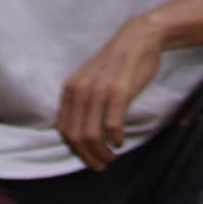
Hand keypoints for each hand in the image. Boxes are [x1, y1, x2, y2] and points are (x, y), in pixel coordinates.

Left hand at [55, 20, 165, 170]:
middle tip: (102, 165)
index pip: (64, 131)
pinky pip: (112, 126)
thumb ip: (82, 103)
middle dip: (88, 158)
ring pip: (92, 136)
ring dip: (102, 153)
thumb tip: (81, 135)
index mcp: (71, 89)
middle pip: (76, 137)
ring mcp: (99, 90)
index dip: (75, 151)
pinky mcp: (119, 91)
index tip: (89, 159)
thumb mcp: (91, 81)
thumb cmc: (118, 64)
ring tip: (112, 157)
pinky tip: (121, 141)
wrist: (139, 38)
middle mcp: (80, 90)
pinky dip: (116, 140)